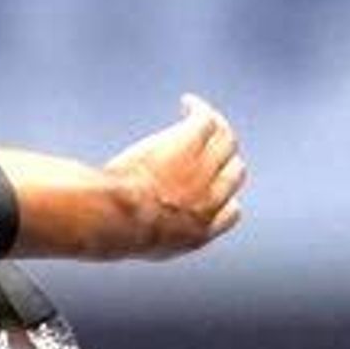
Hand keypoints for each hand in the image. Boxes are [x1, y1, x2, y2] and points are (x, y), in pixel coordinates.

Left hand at [103, 94, 245, 258]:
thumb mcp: (137, 245)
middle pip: (234, 172)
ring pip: (227, 142)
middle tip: (209, 144)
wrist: (117, 216)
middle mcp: (209, 201)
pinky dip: (200, 109)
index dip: (226, 198)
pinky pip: (207, 120)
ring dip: (217, 126)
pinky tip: (187, 102)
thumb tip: (120, 232)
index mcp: (198, 233)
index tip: (212, 188)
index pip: (231, 213)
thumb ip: (144, 237)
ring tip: (202, 115)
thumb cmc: (114, 231)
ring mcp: (202, 170)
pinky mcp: (190, 142)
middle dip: (225, 159)